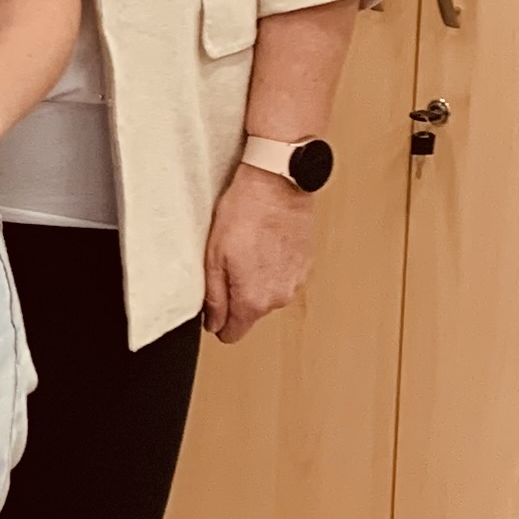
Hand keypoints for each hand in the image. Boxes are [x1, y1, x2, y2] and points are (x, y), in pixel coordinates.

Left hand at [202, 161, 319, 342]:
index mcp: (253, 300)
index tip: (214, 302)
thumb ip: (214, 297)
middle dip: (237, 296)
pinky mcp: (305, 266)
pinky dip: (273, 267)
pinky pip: (282, 278)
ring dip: (256, 280)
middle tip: (228, 263)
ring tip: (248, 249)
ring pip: (267, 295)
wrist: (278, 184)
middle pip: (250, 314)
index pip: (232, 334)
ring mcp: (295, 282)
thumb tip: (213, 322)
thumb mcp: (214, 256)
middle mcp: (278, 298)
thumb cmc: (244, 213)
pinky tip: (264, 244)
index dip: (219, 321)